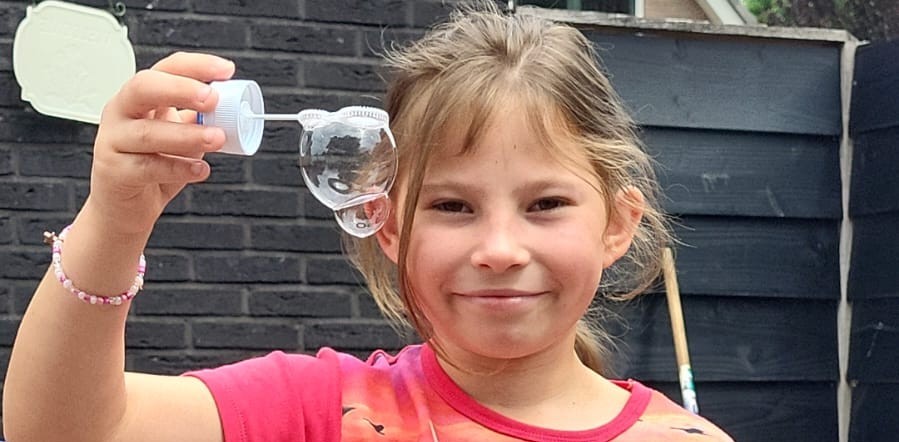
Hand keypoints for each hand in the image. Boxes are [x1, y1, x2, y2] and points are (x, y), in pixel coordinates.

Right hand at [85, 52, 234, 236]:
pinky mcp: (114, 171)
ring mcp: (113, 140)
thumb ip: (198, 121)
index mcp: (140, 96)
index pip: (165, 69)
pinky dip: (179, 168)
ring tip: (217, 138)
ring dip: (188, 135)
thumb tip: (233, 110)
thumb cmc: (153, 164)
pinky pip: (148, 167)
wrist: (124, 207)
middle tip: (213, 99)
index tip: (226, 71)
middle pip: (144, 88)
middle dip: (180, 89)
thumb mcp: (179, 136)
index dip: (196, 66)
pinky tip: (200, 169)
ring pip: (148, 132)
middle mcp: (121, 112)